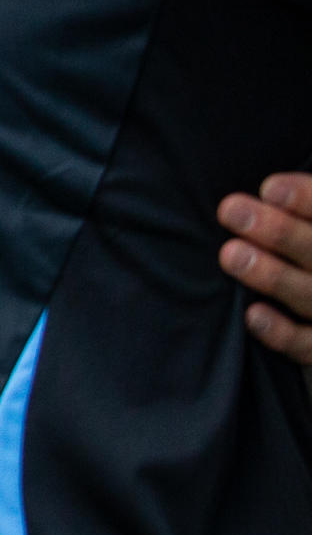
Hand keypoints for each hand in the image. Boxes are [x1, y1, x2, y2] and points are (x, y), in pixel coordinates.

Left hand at [220, 176, 311, 377]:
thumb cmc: (296, 256)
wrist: (310, 312)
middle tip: (231, 210)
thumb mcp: (301, 231)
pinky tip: (251, 315)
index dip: (307, 200)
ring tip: (231, 254)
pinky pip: (309, 346)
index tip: (269, 188)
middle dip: (280, 233)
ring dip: (273, 276)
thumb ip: (294, 213)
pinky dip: (282, 334)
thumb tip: (260, 190)